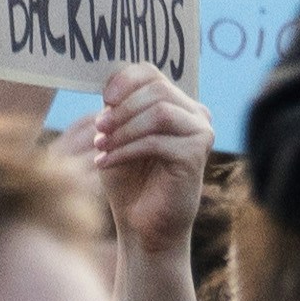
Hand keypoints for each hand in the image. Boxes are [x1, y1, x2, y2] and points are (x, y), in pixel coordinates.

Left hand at [84, 61, 211, 257]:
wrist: (142, 227)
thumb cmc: (129, 181)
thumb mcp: (118, 136)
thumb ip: (118, 108)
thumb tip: (109, 83)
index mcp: (177, 104)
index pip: (152, 73)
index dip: (125, 80)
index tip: (103, 100)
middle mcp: (195, 114)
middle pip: (157, 89)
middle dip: (122, 109)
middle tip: (99, 130)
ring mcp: (200, 133)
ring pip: (158, 112)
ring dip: (123, 129)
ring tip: (102, 147)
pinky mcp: (196, 155)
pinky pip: (156, 141)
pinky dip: (126, 150)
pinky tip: (106, 163)